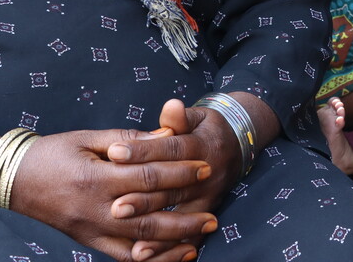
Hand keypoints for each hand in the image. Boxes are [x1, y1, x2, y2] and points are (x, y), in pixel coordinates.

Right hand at [9, 127, 214, 261]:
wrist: (14, 179)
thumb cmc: (53, 151)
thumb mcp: (88, 137)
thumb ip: (128, 139)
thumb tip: (166, 136)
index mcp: (95, 177)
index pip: (147, 177)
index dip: (179, 172)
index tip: (205, 167)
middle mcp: (94, 209)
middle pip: (149, 215)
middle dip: (185, 214)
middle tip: (214, 210)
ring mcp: (90, 230)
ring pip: (139, 243)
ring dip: (173, 242)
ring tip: (201, 236)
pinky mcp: (87, 242)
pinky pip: (122, 257)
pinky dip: (150, 259)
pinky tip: (172, 255)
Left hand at [109, 99, 242, 261]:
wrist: (238, 146)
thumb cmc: (207, 129)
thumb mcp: (197, 116)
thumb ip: (180, 117)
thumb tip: (171, 106)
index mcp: (201, 145)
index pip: (170, 148)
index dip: (142, 150)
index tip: (114, 152)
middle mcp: (207, 174)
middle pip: (171, 188)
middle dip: (142, 198)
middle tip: (115, 206)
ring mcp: (207, 197)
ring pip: (177, 216)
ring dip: (152, 228)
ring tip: (129, 236)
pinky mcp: (205, 214)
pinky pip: (187, 237)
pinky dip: (166, 249)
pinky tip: (142, 254)